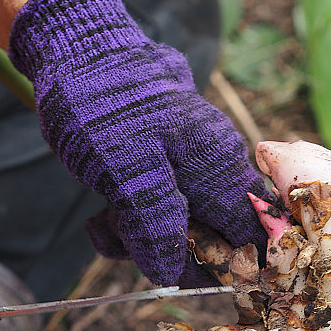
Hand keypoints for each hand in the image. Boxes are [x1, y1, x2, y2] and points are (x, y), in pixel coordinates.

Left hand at [8, 0, 274, 286]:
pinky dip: (126, 227)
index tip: (182, 272)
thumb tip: (172, 273)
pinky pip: (153, 218)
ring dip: (139, 241)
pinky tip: (101, 217)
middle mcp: (214, 173)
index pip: (252, 236)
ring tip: (105, 219)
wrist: (78, 57)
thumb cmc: (104, 107)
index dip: (227, 265)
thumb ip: (155, 222)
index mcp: (220, 170)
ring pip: (177, 233)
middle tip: (127, 237)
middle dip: (169, 254)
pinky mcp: (161, 176)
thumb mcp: (126, 170)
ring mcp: (187, 174)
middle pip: (212, 242)